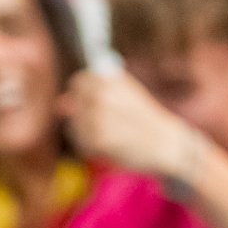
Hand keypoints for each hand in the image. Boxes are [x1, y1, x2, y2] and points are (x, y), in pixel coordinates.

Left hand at [61, 69, 203, 182]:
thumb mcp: (122, 100)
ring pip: (75, 126)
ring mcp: (99, 116)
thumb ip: (91, 98)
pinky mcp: (99, 138)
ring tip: (112, 136)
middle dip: (84, 118)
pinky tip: (112, 147)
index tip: (98, 108)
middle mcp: (102, 93)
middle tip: (108, 126)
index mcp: (109, 78)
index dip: (84, 98)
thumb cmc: (144, 120)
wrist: (168, 143)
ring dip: (88, 135)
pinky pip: (83, 144)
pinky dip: (93, 149)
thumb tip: (60, 105)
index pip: (78, 83)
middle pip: (74, 106)